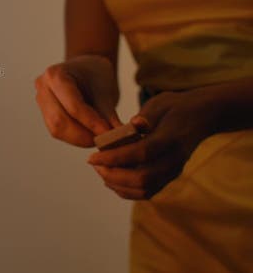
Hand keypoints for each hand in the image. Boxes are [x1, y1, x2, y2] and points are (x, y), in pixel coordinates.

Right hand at [35, 54, 121, 146]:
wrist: (85, 68)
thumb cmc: (96, 75)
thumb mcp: (105, 91)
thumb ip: (109, 115)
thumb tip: (117, 136)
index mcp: (55, 75)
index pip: (73, 105)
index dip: (91, 122)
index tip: (108, 133)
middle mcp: (42, 87)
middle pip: (59, 120)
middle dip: (83, 135)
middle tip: (104, 140)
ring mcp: (40, 100)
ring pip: (56, 129)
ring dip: (79, 138)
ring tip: (98, 138)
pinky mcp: (44, 113)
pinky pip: (57, 131)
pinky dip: (75, 137)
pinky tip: (89, 135)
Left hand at [88, 90, 215, 198]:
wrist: (204, 117)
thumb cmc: (176, 107)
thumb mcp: (161, 103)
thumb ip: (147, 116)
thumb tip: (134, 123)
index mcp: (171, 138)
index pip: (141, 153)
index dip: (114, 158)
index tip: (91, 157)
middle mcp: (174, 160)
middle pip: (142, 179)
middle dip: (113, 175)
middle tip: (94, 164)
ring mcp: (174, 171)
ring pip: (145, 190)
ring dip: (118, 185)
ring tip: (101, 170)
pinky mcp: (170, 177)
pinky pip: (148, 192)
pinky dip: (127, 190)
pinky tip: (111, 179)